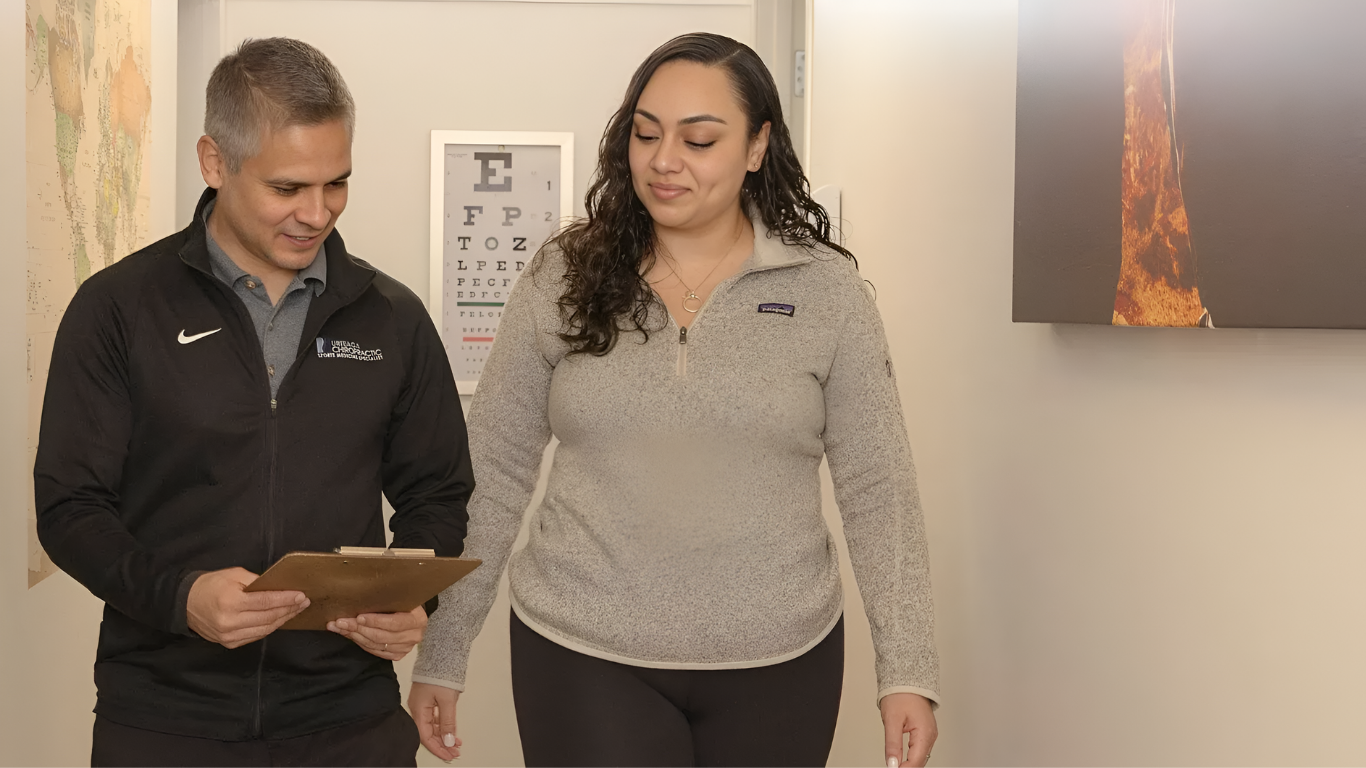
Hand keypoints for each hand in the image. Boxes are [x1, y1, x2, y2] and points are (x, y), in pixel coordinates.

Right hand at [186, 567, 308, 648]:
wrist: (184, 604)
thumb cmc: (210, 585)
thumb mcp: (233, 575)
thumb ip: (256, 581)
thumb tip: (279, 587)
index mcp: (230, 602)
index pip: (265, 602)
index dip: (286, 599)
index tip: (301, 595)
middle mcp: (229, 622)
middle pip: (268, 617)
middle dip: (289, 609)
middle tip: (303, 602)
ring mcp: (229, 636)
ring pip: (265, 629)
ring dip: (283, 619)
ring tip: (295, 610)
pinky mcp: (229, 643)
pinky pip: (256, 636)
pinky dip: (270, 627)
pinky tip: (279, 619)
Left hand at [327, 605, 426, 660]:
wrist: (413, 614)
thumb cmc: (404, 602)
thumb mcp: (399, 596)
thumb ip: (385, 598)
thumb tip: (359, 596)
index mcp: (417, 620)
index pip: (394, 623)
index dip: (375, 621)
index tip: (358, 616)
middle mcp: (414, 636)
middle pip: (381, 636)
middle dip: (358, 629)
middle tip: (340, 622)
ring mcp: (406, 647)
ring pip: (376, 645)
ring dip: (355, 636)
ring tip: (340, 628)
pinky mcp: (398, 655)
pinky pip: (376, 652)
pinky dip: (361, 644)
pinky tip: (350, 635)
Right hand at [409, 681, 461, 760]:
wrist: (441, 654)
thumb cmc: (440, 674)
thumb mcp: (447, 701)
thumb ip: (448, 722)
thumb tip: (449, 741)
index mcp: (418, 710)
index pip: (425, 736)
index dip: (437, 748)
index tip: (448, 755)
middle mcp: (418, 709)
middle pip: (428, 733)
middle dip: (442, 744)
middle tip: (454, 753)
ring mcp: (423, 704)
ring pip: (432, 727)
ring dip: (444, 736)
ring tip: (456, 744)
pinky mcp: (429, 700)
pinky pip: (435, 718)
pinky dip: (443, 726)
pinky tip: (452, 732)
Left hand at [881, 692, 937, 766]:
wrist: (907, 681)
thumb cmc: (900, 695)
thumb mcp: (892, 720)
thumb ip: (892, 744)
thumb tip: (892, 763)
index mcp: (924, 733)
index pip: (915, 761)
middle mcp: (930, 735)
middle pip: (919, 762)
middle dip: (906, 767)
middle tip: (892, 767)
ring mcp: (929, 734)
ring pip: (920, 757)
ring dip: (909, 764)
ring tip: (896, 765)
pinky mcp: (925, 732)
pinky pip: (920, 750)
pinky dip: (912, 757)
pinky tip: (903, 760)